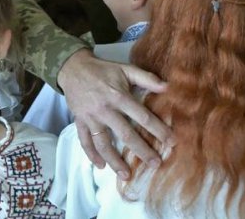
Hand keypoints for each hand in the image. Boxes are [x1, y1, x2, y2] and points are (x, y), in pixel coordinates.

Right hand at [58, 49, 173, 179]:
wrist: (73, 68)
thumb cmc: (103, 70)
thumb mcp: (125, 69)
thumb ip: (146, 78)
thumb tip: (168, 86)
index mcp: (119, 96)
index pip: (142, 117)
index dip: (158, 130)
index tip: (171, 142)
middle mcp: (105, 110)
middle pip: (126, 134)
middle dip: (142, 151)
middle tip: (155, 164)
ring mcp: (91, 118)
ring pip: (103, 144)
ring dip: (115, 161)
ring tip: (126, 175)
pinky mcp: (79, 122)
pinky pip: (85, 141)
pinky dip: (91, 155)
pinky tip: (101, 166)